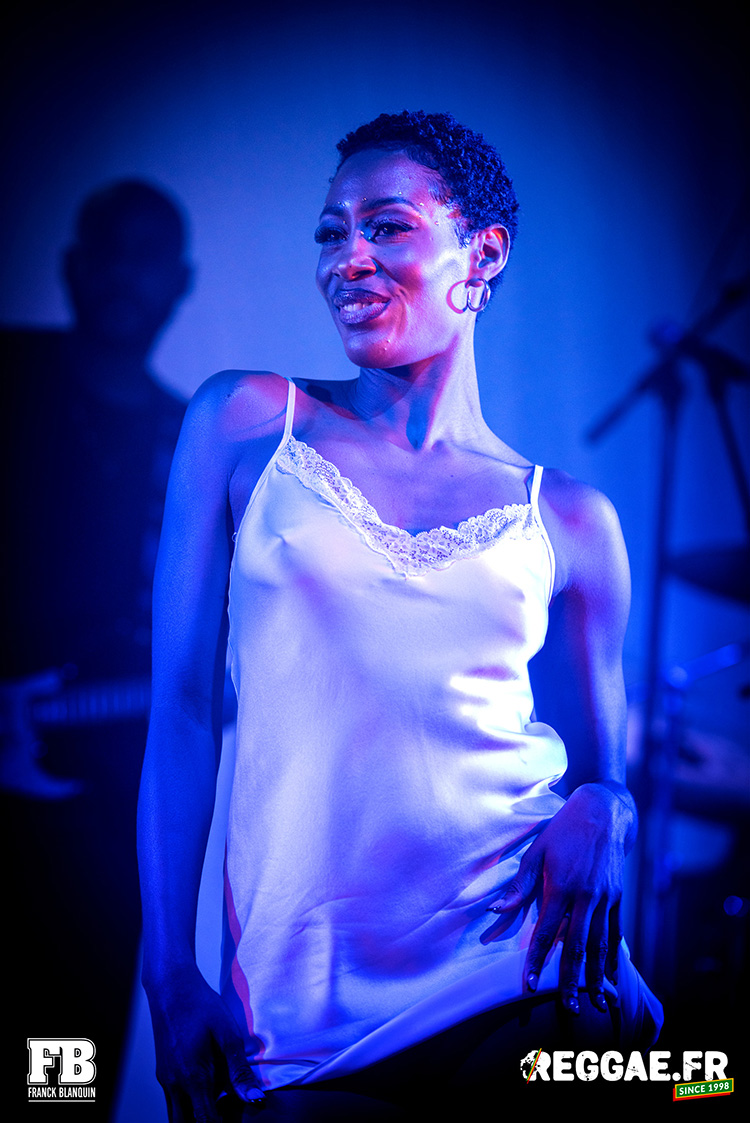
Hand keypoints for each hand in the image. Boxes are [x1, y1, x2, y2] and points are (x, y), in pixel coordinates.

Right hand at [145, 965, 263, 1121]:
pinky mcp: (162, 1072)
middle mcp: (174, 1084)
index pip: (206, 1122)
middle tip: (228, 1115)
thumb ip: (239, 1070)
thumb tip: (254, 1100)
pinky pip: (173, 1101)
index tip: (237, 1121)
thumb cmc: (201, 1005)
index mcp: (193, 1077)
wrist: (171, 986)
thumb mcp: (227, 1034)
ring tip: (219, 1103)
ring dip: (196, 1115)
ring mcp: (165, 1080)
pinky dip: (189, 1104)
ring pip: (177, 1116)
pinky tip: (207, 1088)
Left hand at [489, 782, 635, 1013]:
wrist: (604, 812)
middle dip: (570, 979)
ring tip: (593, 1001)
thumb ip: (519, 885)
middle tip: (568, 1008)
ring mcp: (605, 898)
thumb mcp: (536, 851)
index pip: (546, 932)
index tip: (529, 984)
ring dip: (594, 975)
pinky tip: (610, 975)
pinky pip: (614, 932)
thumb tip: (495, 910)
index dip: (536, 960)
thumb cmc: (563, 830)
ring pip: (598, 944)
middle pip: (576, 946)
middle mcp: (586, 897)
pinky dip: (612, 955)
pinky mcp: (617, 897)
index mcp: (561, 886)